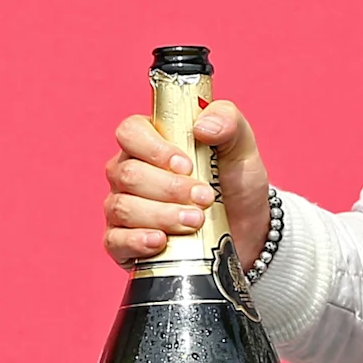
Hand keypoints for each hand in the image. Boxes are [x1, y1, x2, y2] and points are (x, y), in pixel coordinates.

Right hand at [104, 99, 271, 271]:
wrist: (247, 228)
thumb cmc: (235, 182)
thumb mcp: (241, 148)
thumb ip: (228, 122)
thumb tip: (202, 125)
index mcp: (150, 142)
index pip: (130, 132)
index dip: (154, 148)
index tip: (186, 165)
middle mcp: (128, 172)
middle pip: (128, 174)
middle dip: (170, 188)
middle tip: (205, 198)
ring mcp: (122, 207)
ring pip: (123, 207)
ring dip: (163, 215)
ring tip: (196, 221)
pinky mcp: (123, 241)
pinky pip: (115, 240)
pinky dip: (137, 241)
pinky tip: (160, 241)